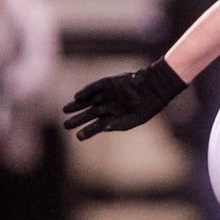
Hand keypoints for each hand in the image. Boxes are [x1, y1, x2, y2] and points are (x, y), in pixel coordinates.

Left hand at [61, 58, 185, 139]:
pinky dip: (86, 91)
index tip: (78, 137)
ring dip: (77, 105)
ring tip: (66, 111)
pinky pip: (95, 87)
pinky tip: (77, 97)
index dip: (87, 131)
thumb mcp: (134, 120)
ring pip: (88, 101)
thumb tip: (104, 129)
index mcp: (113, 117)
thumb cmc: (147, 107)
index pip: (96, 126)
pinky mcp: (109, 83)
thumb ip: (118, 125)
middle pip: (89, 114)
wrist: (154, 89)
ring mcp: (107, 94)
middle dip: (77, 119)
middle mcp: (108, 106)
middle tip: (65, 125)